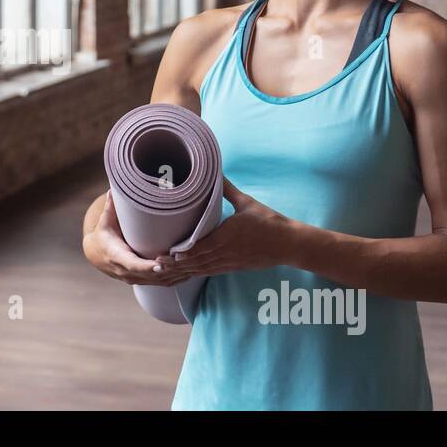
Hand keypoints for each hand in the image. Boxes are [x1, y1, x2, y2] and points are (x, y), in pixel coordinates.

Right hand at [83, 191, 195, 286]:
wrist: (98, 255)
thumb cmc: (104, 235)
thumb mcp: (105, 221)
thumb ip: (111, 206)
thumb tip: (113, 188)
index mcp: (118, 257)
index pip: (133, 265)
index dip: (147, 267)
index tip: (160, 264)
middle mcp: (127, 272)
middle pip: (152, 275)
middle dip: (170, 269)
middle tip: (188, 259)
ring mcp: (137, 279)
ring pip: (161, 281)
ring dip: (177, 274)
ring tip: (195, 263)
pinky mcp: (145, 281)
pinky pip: (163, 283)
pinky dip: (177, 278)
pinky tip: (191, 271)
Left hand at [156, 179, 296, 276]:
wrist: (289, 243)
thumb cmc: (269, 221)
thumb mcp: (247, 203)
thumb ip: (228, 190)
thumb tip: (216, 173)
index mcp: (228, 235)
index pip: (202, 247)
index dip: (185, 252)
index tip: (169, 252)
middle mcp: (227, 252)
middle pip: (198, 261)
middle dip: (177, 264)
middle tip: (157, 264)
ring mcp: (230, 262)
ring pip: (203, 269)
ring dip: (183, 271)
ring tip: (165, 271)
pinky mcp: (234, 267)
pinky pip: (211, 272)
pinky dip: (196, 273)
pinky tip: (185, 274)